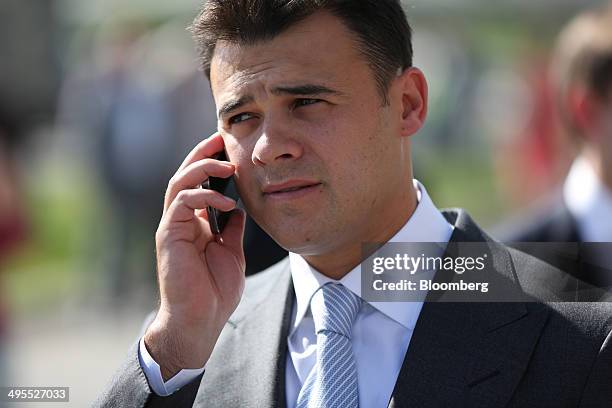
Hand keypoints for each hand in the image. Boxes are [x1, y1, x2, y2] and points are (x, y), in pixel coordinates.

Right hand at [144, 133, 245, 379]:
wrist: (200, 320)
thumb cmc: (215, 291)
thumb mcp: (231, 252)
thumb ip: (232, 229)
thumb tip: (240, 208)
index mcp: (195, 223)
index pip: (198, 184)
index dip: (210, 164)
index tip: (229, 149)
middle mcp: (181, 221)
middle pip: (185, 176)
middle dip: (202, 154)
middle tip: (221, 138)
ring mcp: (173, 227)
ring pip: (179, 183)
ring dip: (202, 168)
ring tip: (227, 164)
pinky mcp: (169, 235)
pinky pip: (182, 203)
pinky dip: (204, 195)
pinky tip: (227, 201)